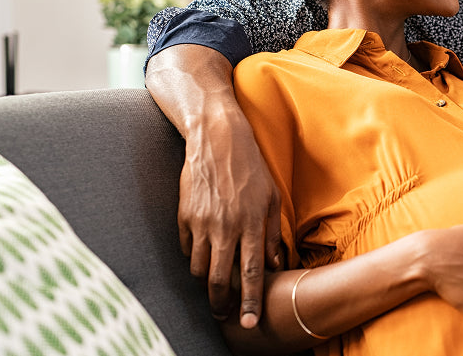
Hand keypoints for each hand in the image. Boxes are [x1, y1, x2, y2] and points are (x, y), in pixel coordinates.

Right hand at [178, 108, 282, 328]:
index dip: (250, 301)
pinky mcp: (184, 216)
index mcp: (251, 224)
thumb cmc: (251, 169)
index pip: (251, 273)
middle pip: (220, 280)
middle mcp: (225, 227)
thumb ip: (273, 234)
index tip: (249, 322)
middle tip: (224, 315)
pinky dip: (194, 259)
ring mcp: (202, 223)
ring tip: (213, 288)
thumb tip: (278, 264)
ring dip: (206, 284)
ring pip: (199, 269)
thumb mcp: (271, 198)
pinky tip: (202, 259)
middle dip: (222, 304)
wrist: (218, 140)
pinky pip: (186, 249)